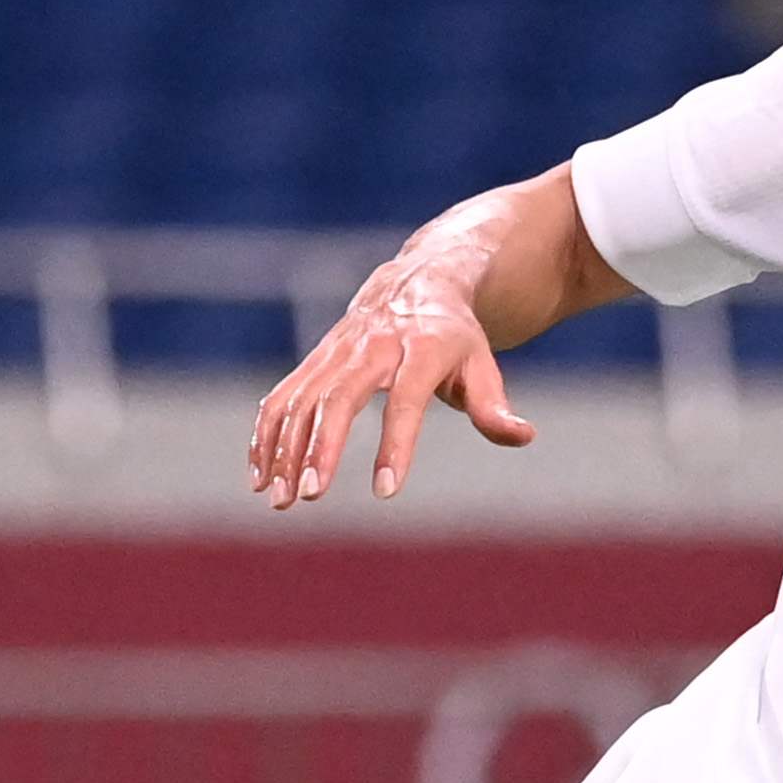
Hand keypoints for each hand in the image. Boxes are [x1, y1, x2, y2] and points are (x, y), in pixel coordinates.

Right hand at [248, 194, 534, 507]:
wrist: (416, 283)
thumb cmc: (456, 338)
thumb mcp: (482, 365)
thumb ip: (494, 406)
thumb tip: (522, 435)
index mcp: (422, 349)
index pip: (405, 401)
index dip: (395, 446)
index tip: (385, 491)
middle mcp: (372, 346)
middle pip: (338, 398)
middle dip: (320, 448)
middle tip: (310, 496)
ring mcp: (336, 351)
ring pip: (301, 399)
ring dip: (284, 449)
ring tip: (279, 499)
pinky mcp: (314, 359)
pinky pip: (282, 396)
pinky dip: (266, 434)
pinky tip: (260, 475)